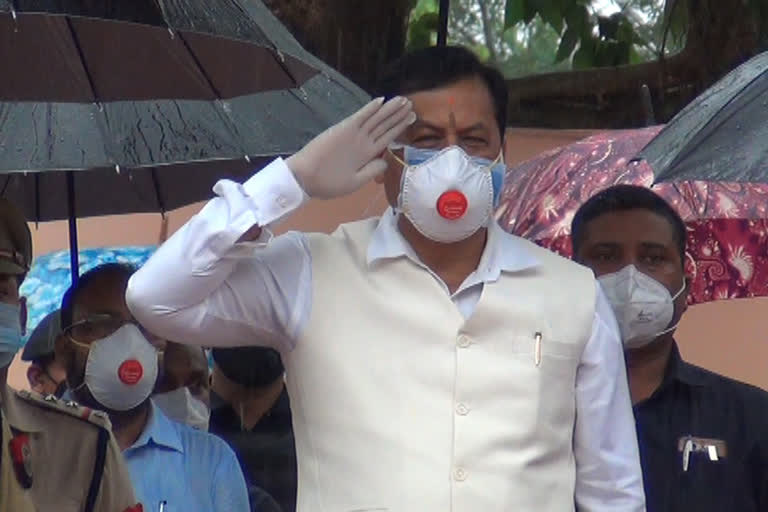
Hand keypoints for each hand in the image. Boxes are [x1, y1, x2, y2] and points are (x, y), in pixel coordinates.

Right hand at [286, 96, 414, 198]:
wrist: (306, 179)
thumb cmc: (327, 184)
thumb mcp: (355, 182)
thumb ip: (371, 171)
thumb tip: (386, 160)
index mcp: (366, 155)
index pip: (387, 137)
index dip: (399, 127)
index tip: (411, 118)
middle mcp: (363, 142)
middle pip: (384, 126)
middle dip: (398, 115)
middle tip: (411, 104)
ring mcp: (354, 135)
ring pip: (376, 119)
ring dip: (389, 110)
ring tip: (403, 101)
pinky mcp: (344, 130)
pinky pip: (359, 118)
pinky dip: (370, 109)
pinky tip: (381, 101)